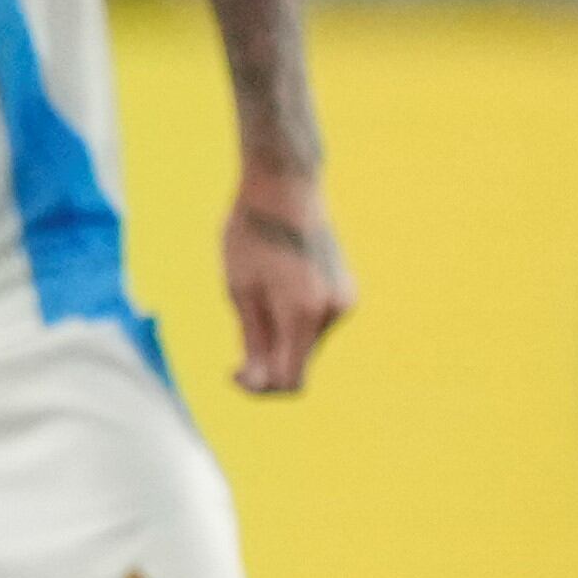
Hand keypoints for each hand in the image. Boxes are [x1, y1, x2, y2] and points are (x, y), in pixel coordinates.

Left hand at [223, 164, 351, 394]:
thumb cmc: (251, 236)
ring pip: (307, 345)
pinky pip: (315, 325)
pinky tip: (275, 292)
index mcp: (304, 314)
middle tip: (235, 346)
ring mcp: (344, 300)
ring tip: (254, 301)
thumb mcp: (239, 292)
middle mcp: (333, 311)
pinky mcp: (346, 291)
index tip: (232, 371)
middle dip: (267, 364)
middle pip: (299, 364)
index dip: (259, 388)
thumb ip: (253, 341)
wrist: (285, 189)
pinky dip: (293, 323)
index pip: (290, 381)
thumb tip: (260, 383)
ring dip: (279, 340)